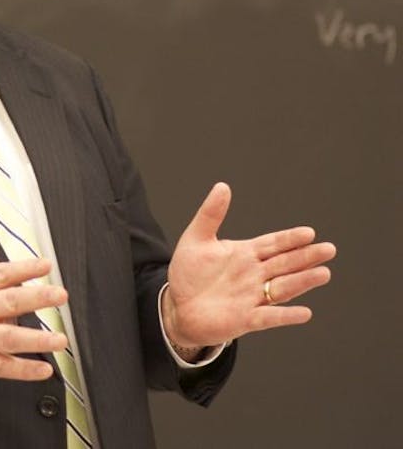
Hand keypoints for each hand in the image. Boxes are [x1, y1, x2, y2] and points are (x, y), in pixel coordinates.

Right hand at [0, 258, 68, 388]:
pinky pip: (3, 367)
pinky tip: (43, 369)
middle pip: (10, 302)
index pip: (0, 273)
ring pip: (10, 338)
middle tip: (60, 295)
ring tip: (61, 339)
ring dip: (39, 339)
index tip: (46, 265)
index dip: (25, 268)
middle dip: (38, 297)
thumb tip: (5, 278)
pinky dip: (25, 369)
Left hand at [164, 182, 336, 348]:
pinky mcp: (245, 319)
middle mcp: (254, 275)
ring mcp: (252, 297)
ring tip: (323, 273)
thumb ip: (210, 214)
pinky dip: (285, 315)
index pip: (273, 244)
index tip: (309, 233)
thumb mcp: (196, 239)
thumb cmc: (189, 274)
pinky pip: (269, 317)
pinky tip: (304, 312)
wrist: (178, 306)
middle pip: (285, 264)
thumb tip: (222, 186)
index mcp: (245, 254)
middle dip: (307, 256)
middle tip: (328, 249)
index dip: (290, 239)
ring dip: (303, 281)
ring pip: (283, 288)